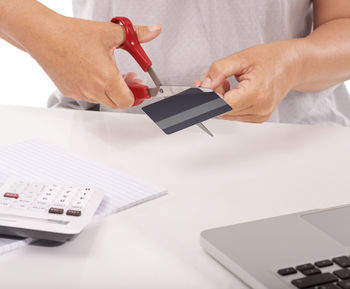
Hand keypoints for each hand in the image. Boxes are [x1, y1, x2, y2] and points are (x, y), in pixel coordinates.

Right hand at [26, 15, 160, 108]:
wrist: (43, 35)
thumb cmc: (73, 34)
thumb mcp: (111, 32)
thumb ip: (138, 35)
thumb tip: (155, 30)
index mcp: (106, 78)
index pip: (129, 101)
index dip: (138, 95)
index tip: (141, 86)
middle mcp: (93, 90)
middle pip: (118, 103)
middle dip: (127, 92)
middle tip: (129, 78)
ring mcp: (81, 93)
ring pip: (103, 99)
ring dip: (111, 90)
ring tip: (109, 71)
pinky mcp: (70, 91)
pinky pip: (89, 95)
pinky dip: (96, 88)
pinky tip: (94, 72)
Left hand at [194, 40, 300, 122]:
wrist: (292, 65)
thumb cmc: (271, 59)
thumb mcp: (241, 58)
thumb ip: (219, 71)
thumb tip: (205, 86)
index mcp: (256, 93)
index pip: (222, 104)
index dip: (210, 95)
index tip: (205, 86)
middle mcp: (260, 108)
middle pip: (223, 110)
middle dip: (215, 96)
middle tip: (216, 80)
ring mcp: (260, 115)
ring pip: (227, 114)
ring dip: (222, 101)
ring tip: (230, 84)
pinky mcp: (259, 118)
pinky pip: (236, 115)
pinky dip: (231, 105)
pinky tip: (237, 91)